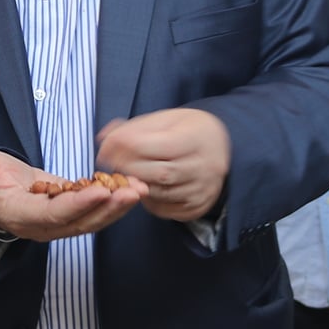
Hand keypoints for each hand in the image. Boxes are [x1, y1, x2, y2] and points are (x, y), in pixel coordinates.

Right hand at [0, 148, 149, 242]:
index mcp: (21, 216)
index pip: (52, 214)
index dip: (77, 205)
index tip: (100, 192)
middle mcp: (43, 226)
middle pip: (81, 222)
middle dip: (109, 208)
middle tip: (133, 192)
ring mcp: (59, 222)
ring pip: (93, 219)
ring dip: (118, 206)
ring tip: (140, 189)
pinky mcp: (70, 212)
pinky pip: (95, 209)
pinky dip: (115, 200)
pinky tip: (133, 186)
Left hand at [96, 108, 230, 222]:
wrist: (224, 147)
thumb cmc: (187, 130)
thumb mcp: (164, 119)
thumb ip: (134, 128)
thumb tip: (104, 139)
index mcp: (195, 139)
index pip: (154, 146)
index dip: (124, 147)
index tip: (106, 147)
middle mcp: (204, 167)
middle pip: (156, 173)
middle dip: (126, 168)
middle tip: (109, 163)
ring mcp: (202, 190)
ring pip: (158, 194)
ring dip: (134, 186)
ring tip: (123, 175)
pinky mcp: (197, 207)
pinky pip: (165, 209)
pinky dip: (147, 201)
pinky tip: (142, 188)